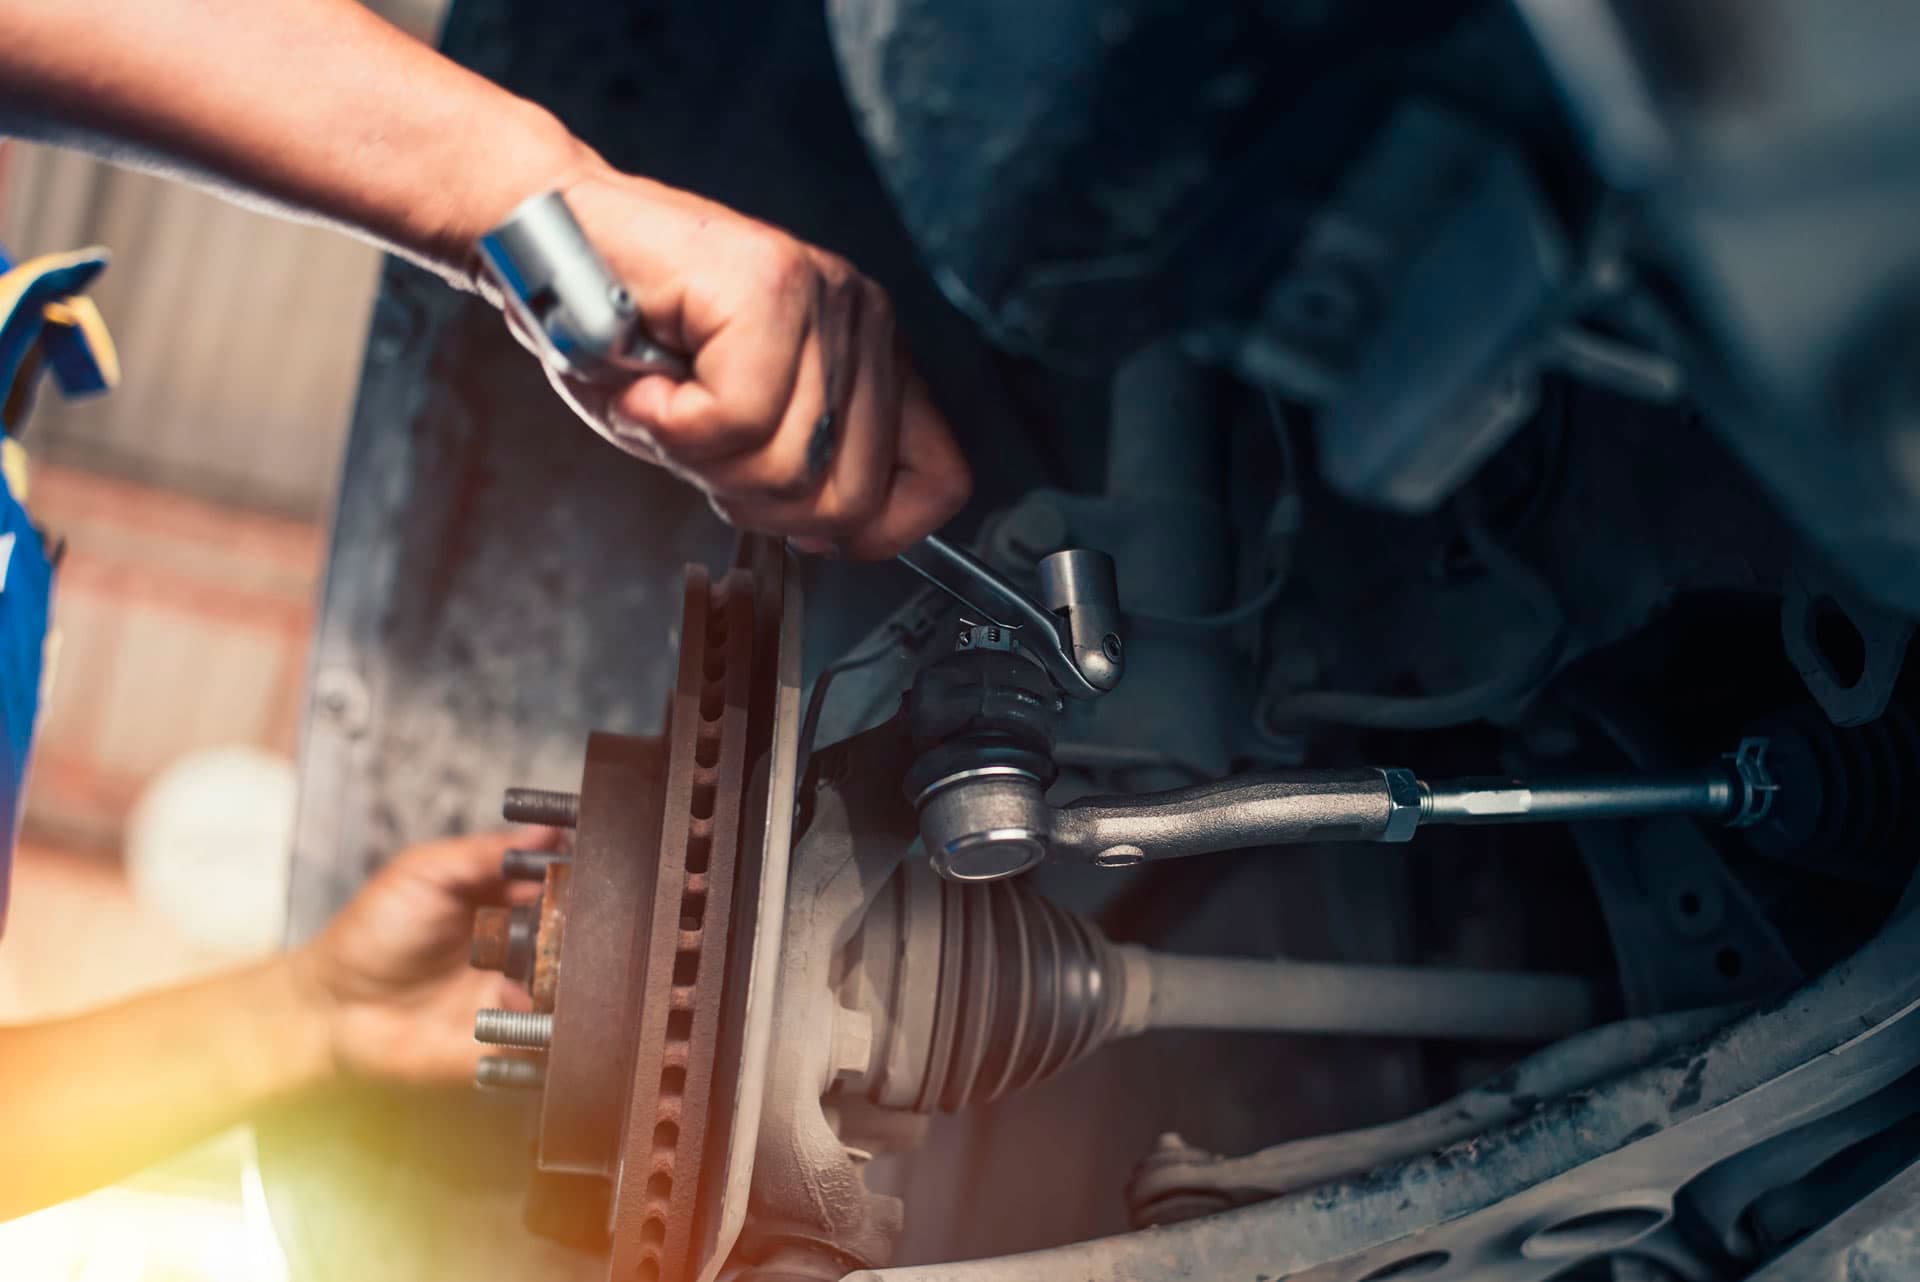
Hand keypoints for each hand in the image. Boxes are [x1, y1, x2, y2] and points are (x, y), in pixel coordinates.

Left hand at [289, 828, 558, 1086]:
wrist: (333, 1009)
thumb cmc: (372, 933)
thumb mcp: (422, 873)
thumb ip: (483, 852)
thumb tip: (547, 830)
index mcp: (502, 900)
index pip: (557, 884)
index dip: (573, 877)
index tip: (583, 872)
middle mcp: (518, 945)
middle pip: (572, 933)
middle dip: (578, 927)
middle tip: (568, 920)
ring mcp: (517, 992)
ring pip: (569, 981)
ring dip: (565, 972)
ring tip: (542, 960)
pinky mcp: (510, 1037)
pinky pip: (548, 1031)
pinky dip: (544, 1017)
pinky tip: (512, 998)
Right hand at [490, 161, 971, 558]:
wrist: (547, 246)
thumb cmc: (626, 339)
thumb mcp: (728, 431)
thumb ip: (795, 477)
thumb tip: (836, 535)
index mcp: (869, 359)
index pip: (939, 481)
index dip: (873, 531)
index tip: (801, 526)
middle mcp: (862, 320)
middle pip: (849, 498)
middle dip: (752, 499)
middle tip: (694, 441)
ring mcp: (823, 300)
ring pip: (789, 467)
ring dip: (697, 457)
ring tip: (664, 398)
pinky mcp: (770, 289)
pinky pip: (735, 422)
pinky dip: (668, 424)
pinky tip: (647, 382)